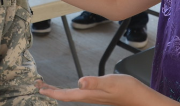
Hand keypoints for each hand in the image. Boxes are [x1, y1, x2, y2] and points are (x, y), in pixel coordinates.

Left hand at [36, 74, 153, 104]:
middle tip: (39, 85)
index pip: (65, 94)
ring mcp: (93, 96)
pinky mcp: (98, 94)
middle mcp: (89, 97)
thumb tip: (79, 82)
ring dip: (59, 90)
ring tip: (49, 86)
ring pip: (71, 94)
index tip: (39, 88)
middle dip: (52, 90)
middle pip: (66, 95)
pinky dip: (70, 90)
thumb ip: (95, 82)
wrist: (140, 97)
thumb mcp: (111, 83)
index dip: (51, 91)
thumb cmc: (128, 90)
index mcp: (89, 94)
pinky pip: (78, 93)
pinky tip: (71, 88)